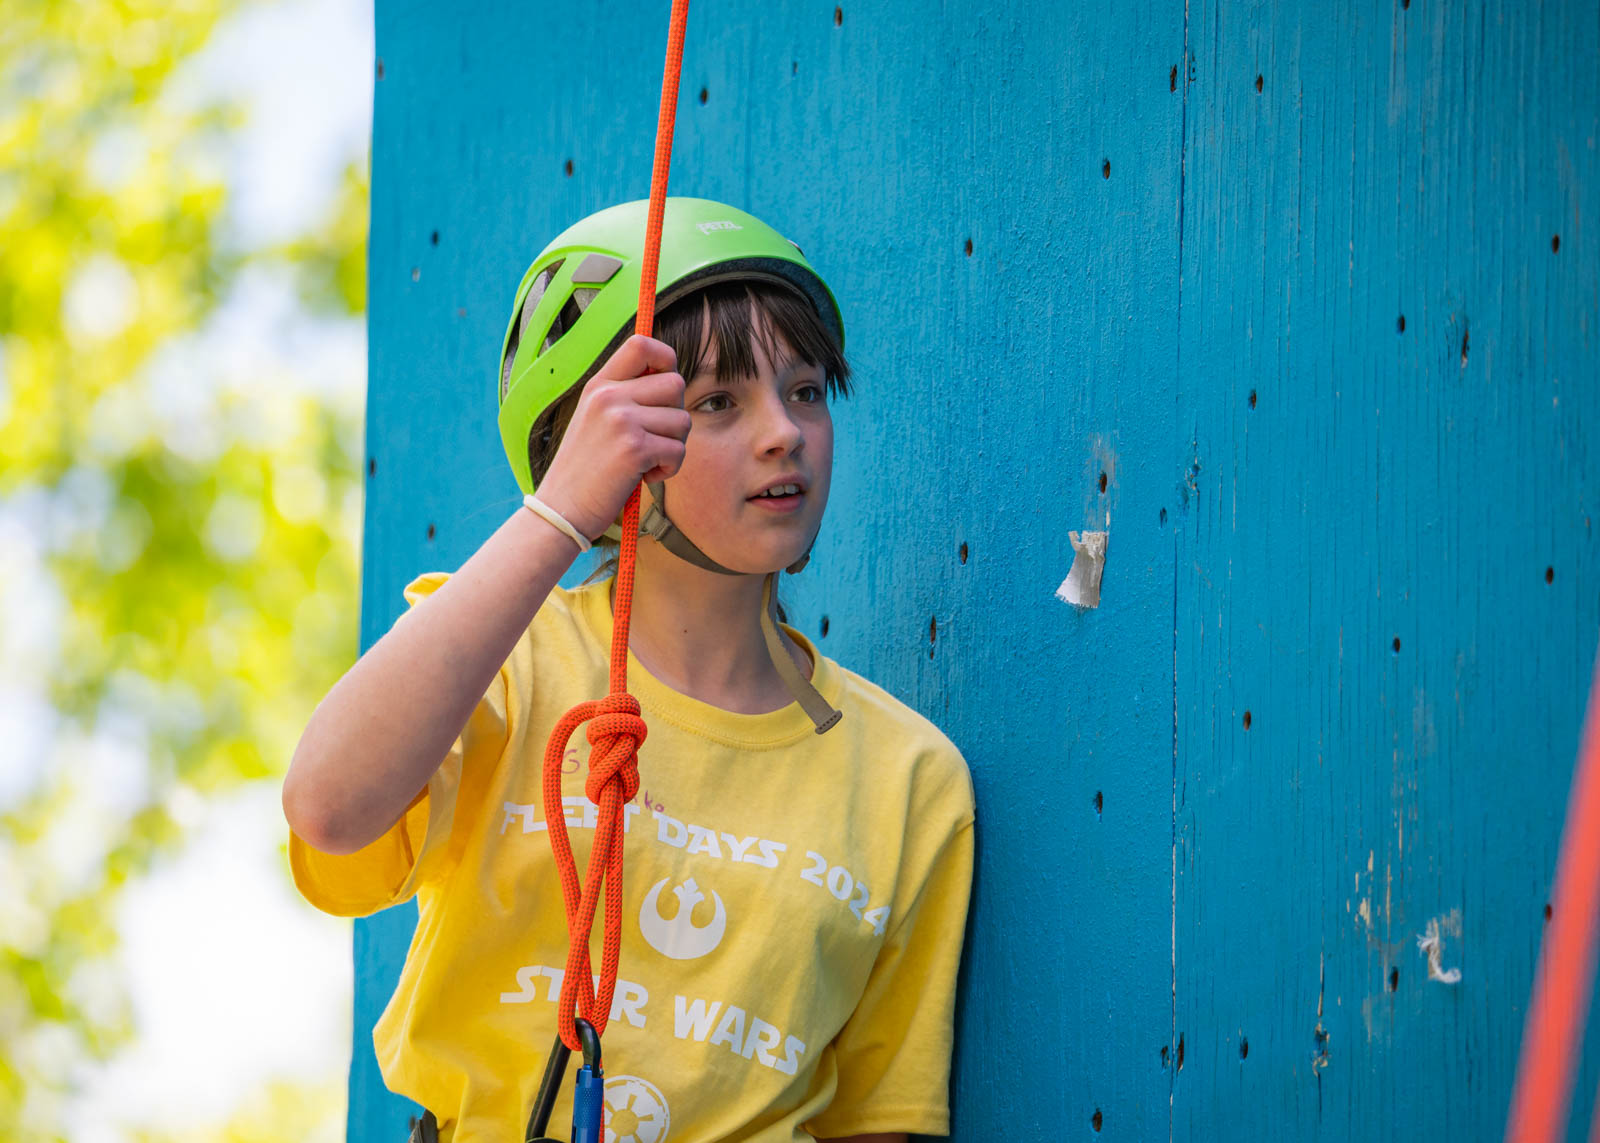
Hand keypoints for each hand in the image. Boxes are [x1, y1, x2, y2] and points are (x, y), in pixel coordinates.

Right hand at [535, 334, 689, 540]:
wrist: (561, 509)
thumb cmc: (585, 470)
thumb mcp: (596, 419)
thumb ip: (625, 397)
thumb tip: (672, 380)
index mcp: (599, 385)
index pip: (641, 344)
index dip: (665, 359)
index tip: (664, 388)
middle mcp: (609, 396)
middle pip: (676, 383)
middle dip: (676, 414)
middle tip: (655, 438)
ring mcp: (621, 420)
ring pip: (683, 420)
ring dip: (674, 446)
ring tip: (646, 461)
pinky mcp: (634, 448)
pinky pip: (678, 450)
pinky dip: (669, 469)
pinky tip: (645, 476)